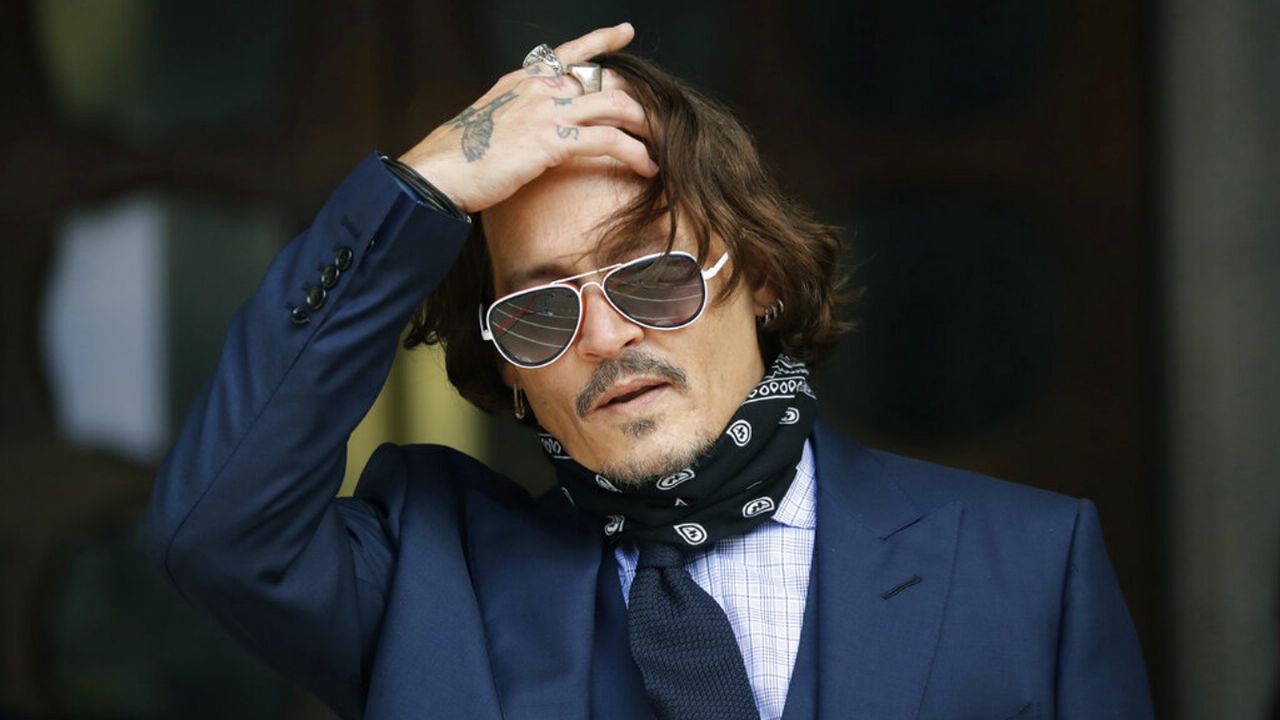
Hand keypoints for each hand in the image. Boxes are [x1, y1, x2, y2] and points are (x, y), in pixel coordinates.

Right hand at [397, 23, 655, 213]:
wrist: (440, 171)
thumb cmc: (461, 156)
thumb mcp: (492, 121)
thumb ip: (519, 114)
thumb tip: (535, 126)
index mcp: (523, 80)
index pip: (568, 51)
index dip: (601, 40)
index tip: (625, 33)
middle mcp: (539, 88)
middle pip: (604, 80)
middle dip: (638, 99)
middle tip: (659, 118)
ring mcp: (547, 111)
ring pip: (616, 105)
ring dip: (646, 125)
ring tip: (663, 145)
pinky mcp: (553, 141)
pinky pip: (609, 140)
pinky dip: (635, 153)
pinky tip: (647, 166)